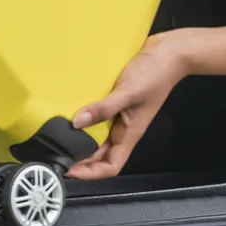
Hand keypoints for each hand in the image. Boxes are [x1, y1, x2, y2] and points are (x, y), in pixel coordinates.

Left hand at [66, 31, 188, 179]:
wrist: (169, 52)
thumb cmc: (155, 74)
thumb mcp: (128, 92)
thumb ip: (104, 108)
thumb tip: (77, 123)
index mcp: (129, 134)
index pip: (110, 166)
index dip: (90, 173)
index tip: (69, 170)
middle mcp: (123, 128)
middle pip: (100, 154)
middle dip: (79, 157)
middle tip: (56, 152)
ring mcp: (120, 115)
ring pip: (97, 135)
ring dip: (80, 138)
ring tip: (59, 134)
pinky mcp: (116, 101)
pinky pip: (98, 115)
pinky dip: (85, 117)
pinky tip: (71, 110)